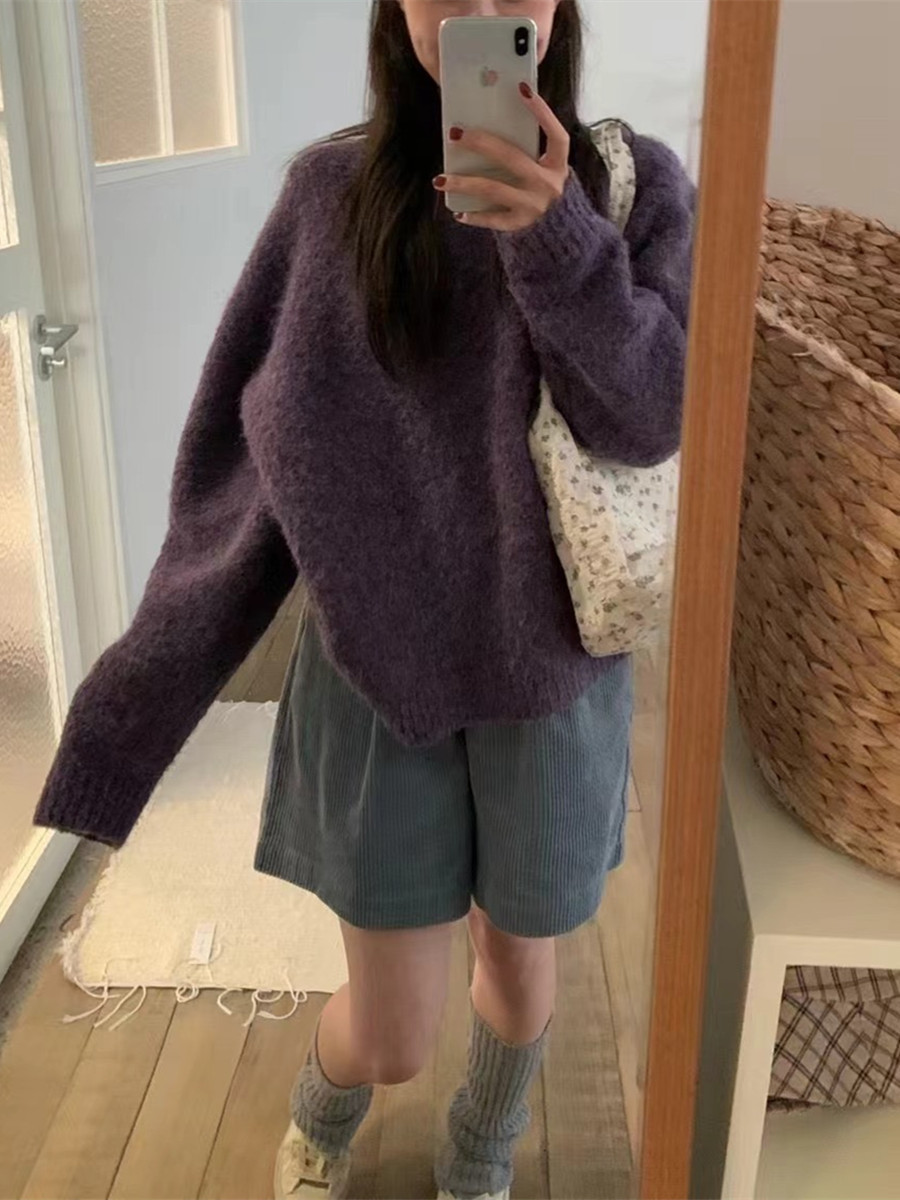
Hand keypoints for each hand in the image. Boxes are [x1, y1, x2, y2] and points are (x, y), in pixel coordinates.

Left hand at [433, 83, 569, 231]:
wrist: (555, 227)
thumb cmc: (540, 185)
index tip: (522, 89)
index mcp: (557, 164)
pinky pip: (493, 219)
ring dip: (464, 183)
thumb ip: (526, 145)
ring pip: (494, 190)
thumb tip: (494, 113)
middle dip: (482, 144)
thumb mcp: (543, 164)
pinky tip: (458, 213)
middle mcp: (548, 185)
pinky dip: (474, 216)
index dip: (542, 113)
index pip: (555, 135)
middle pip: (512, 159)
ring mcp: (533, 206)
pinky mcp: (520, 223)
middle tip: (455, 135)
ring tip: (440, 179)